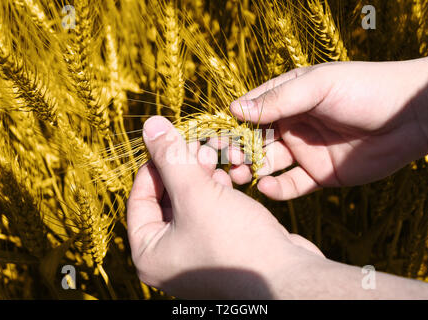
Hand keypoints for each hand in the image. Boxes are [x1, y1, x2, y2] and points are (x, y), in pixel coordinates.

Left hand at [127, 116, 323, 298]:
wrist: (287, 277)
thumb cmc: (235, 240)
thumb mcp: (196, 193)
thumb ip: (171, 158)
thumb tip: (150, 124)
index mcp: (149, 252)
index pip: (140, 196)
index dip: (155, 164)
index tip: (172, 140)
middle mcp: (169, 257)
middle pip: (166, 198)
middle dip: (183, 168)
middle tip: (200, 148)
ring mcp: (196, 254)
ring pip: (191, 202)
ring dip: (203, 176)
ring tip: (217, 159)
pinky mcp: (221, 247)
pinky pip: (210, 212)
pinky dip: (217, 192)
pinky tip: (230, 179)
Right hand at [228, 54, 427, 199]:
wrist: (410, 117)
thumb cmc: (364, 89)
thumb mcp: (318, 86)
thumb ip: (277, 100)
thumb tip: (234, 110)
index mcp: (288, 97)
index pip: (251, 111)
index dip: (231, 124)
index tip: (213, 138)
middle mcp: (292, 125)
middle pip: (255, 140)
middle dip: (238, 150)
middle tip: (227, 161)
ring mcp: (305, 151)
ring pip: (269, 163)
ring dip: (252, 170)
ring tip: (240, 175)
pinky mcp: (319, 174)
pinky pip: (292, 184)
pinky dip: (277, 188)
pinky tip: (267, 187)